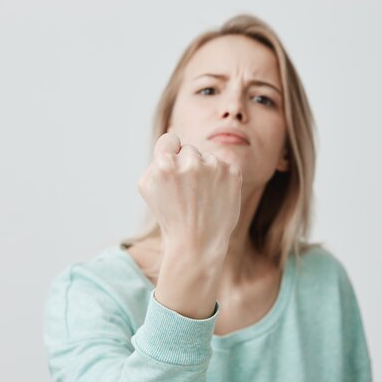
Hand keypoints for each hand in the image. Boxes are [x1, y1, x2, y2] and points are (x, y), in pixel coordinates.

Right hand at [138, 132, 242, 256]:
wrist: (198, 244)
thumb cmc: (170, 217)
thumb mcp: (148, 188)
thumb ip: (157, 159)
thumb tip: (173, 137)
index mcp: (164, 165)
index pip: (169, 140)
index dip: (170, 153)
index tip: (173, 169)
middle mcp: (189, 163)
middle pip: (189, 150)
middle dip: (188, 166)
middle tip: (188, 194)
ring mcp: (213, 167)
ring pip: (208, 158)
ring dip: (206, 172)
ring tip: (202, 198)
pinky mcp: (233, 172)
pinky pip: (224, 165)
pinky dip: (221, 179)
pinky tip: (216, 197)